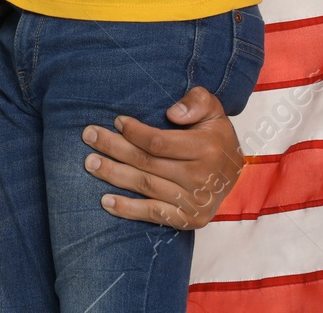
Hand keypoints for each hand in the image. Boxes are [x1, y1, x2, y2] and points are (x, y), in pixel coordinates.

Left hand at [81, 86, 242, 229]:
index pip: (160, 142)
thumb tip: (173, 113)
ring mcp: (194, 202)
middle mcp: (201, 177)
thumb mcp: (213, 110)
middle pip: (147, 163)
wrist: (233, 175)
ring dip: (113, 175)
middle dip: (113, 148)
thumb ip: (197, 101)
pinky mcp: (189, 220)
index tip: (117, 121)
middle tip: (89, 136)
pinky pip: (153, 214)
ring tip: (90, 163)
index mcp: (207, 148)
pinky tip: (105, 201)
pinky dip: (127, 209)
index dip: (135, 132)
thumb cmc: (215, 137)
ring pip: (145, 186)